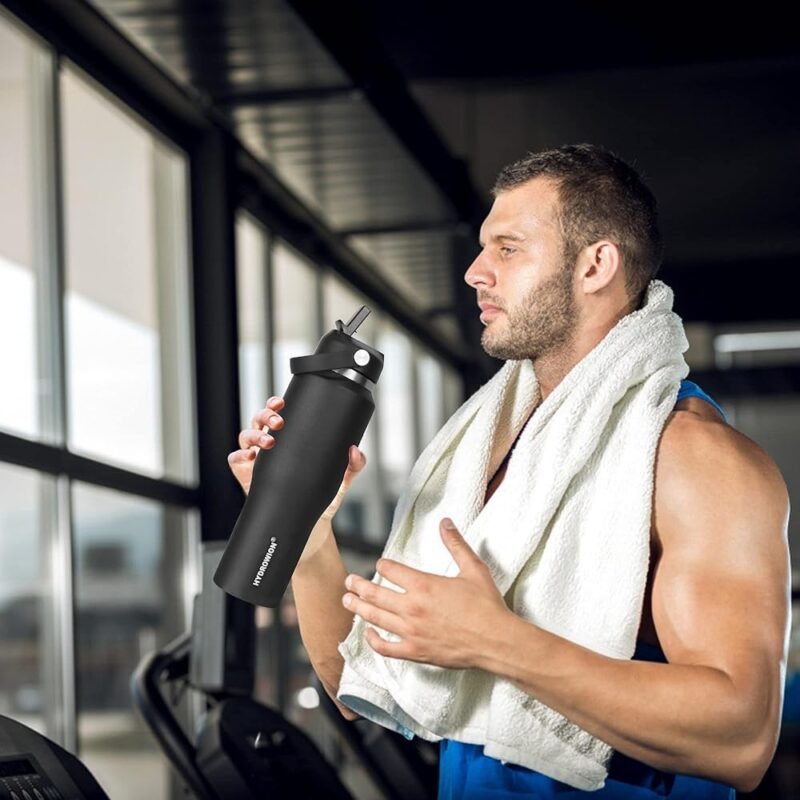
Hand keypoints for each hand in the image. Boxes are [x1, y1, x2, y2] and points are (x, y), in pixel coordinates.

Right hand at [227, 396, 367, 559]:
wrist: (308, 529)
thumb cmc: (320, 500)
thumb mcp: (339, 482)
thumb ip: (352, 467)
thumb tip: (355, 450)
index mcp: (289, 441)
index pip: (278, 416)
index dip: (275, 405)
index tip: (281, 402)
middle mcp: (271, 448)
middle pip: (259, 421)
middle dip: (265, 415)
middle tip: (278, 421)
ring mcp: (257, 462)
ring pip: (246, 437)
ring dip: (254, 434)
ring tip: (268, 441)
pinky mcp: (246, 477)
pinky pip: (235, 460)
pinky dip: (239, 455)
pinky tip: (250, 457)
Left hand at [342, 518, 510, 668]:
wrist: (496, 640)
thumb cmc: (487, 605)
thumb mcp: (473, 568)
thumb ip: (456, 544)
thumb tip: (446, 523)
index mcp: (424, 585)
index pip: (392, 570)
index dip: (383, 565)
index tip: (381, 565)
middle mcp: (412, 608)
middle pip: (376, 594)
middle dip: (358, 586)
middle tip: (349, 581)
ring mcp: (412, 632)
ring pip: (375, 618)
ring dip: (358, 608)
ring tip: (347, 601)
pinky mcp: (416, 652)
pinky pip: (386, 648)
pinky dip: (373, 640)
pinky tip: (368, 633)